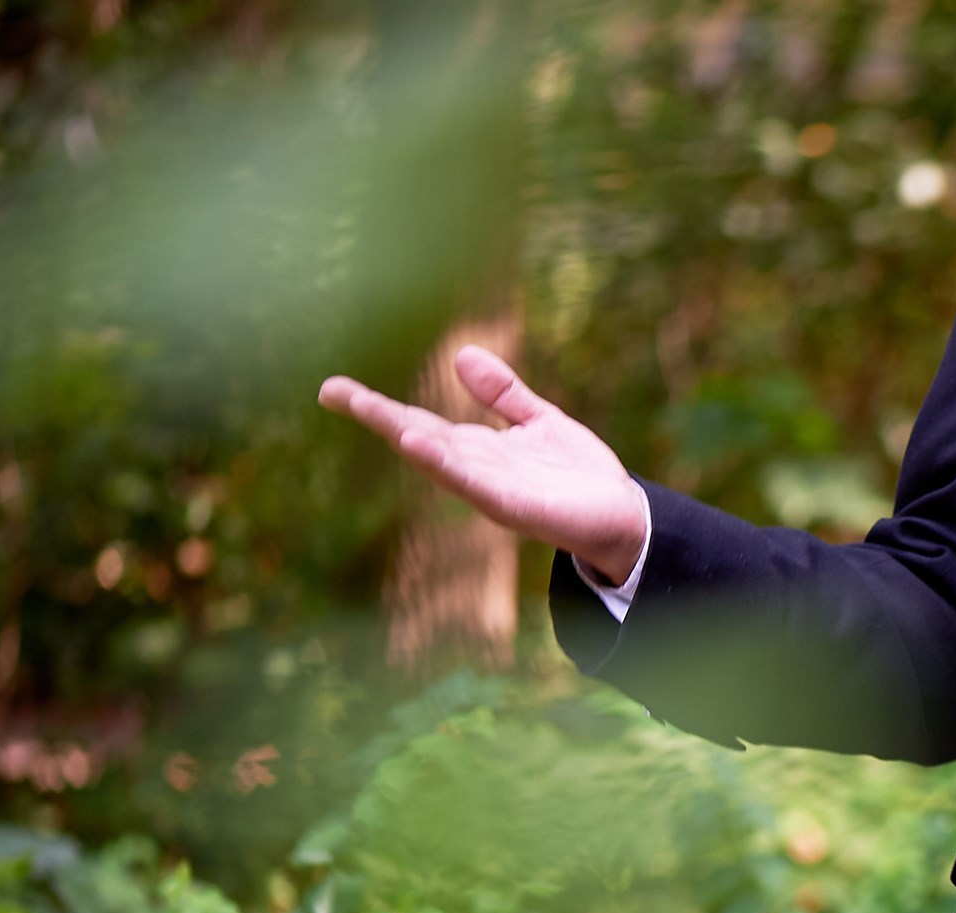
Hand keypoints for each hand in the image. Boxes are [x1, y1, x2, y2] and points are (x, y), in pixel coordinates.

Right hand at [317, 347, 647, 581]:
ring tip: (380, 417)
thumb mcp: (539, 420)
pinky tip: (421, 446)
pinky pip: (475, 484)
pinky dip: (447, 466)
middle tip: (331, 391)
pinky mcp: (516, 507)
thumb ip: (504, 394)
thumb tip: (462, 355)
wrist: (623, 515)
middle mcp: (476, 469)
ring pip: (442, 462)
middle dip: (377, 416)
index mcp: (477, 448)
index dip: (377, 404)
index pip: (418, 420)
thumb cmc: (579, 474)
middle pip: (418, 437)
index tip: (333, 387)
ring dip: (411, 440)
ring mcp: (493, 490)